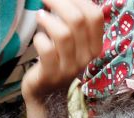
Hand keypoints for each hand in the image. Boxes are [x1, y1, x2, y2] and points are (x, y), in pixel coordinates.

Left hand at [21, 0, 102, 117]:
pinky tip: (38, 39)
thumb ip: (74, 20)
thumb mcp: (73, 41)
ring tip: (40, 16)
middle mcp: (85, 57)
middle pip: (78, 20)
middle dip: (59, 3)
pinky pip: (47, 50)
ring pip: (63, 35)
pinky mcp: (51, 74)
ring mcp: (69, 67)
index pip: (95, 16)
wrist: (47, 93)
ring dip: (48, 20)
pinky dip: (39, 39)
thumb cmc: (58, 59)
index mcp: (94, 46)